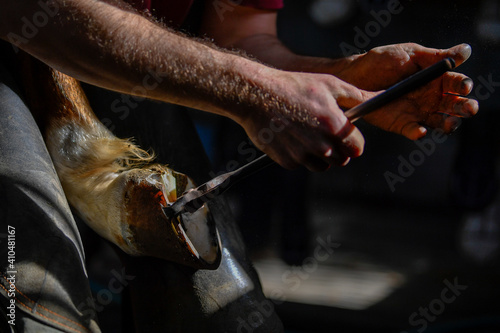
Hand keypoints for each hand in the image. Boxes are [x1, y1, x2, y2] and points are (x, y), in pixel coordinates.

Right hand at [238, 70, 373, 170]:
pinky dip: (299, 155)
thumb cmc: (294, 86)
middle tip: (324, 132)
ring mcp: (302, 155)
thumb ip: (358, 95)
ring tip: (307, 134)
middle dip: (338, 149)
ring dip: (319, 155)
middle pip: (341, 160)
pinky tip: (291, 137)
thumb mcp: (329, 84)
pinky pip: (301, 164)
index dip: (353, 141)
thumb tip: (382, 97)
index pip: (357, 148)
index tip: (346, 135)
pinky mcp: (286, 161)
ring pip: (322, 166)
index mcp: (334, 126)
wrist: (256, 95)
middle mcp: (320, 145)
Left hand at [335, 43, 478, 138]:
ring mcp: (418, 112)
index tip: (464, 86)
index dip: (463, 85)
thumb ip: (434, 57)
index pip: (457, 83)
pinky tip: (421, 130)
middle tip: (469, 108)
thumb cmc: (382, 62)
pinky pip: (414, 131)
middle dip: (464, 107)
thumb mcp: (409, 55)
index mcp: (436, 78)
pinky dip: (419, 133)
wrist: (355, 77)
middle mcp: (432, 98)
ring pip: (440, 121)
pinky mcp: (402, 124)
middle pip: (455, 105)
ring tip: (450, 123)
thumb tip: (465, 52)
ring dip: (449, 124)